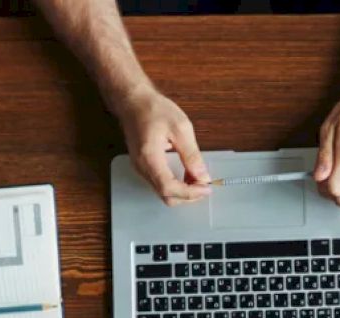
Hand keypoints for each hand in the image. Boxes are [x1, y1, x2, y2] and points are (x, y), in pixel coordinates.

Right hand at [114, 85, 211, 205]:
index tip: (207, 188)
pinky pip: (160, 184)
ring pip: (163, 192)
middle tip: (205, 185)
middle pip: (166, 196)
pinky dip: (176, 185)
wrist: (132, 100)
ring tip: (199, 179)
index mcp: (149, 157)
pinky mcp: (143, 167)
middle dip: (188, 196)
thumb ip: (192, 155)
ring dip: (183, 191)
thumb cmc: (154, 109)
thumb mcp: (180, 128)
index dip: (190, 193)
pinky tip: (188, 175)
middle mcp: (141, 167)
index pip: (169, 188)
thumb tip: (203, 177)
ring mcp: (140, 168)